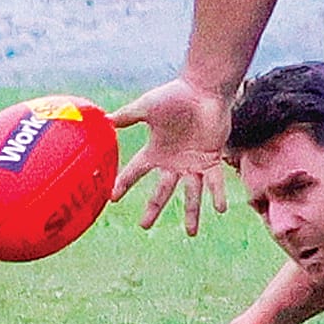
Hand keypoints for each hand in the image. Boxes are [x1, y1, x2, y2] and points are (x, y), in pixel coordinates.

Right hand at [108, 77, 231, 233]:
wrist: (203, 90)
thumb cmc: (175, 96)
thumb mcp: (148, 106)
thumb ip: (128, 115)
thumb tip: (104, 120)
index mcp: (156, 151)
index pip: (135, 172)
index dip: (124, 184)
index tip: (112, 198)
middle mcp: (173, 162)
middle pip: (161, 191)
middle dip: (153, 209)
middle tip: (144, 226)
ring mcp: (193, 163)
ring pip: (191, 193)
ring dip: (191, 212)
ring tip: (191, 233)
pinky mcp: (212, 159)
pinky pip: (214, 181)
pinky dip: (217, 194)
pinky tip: (220, 210)